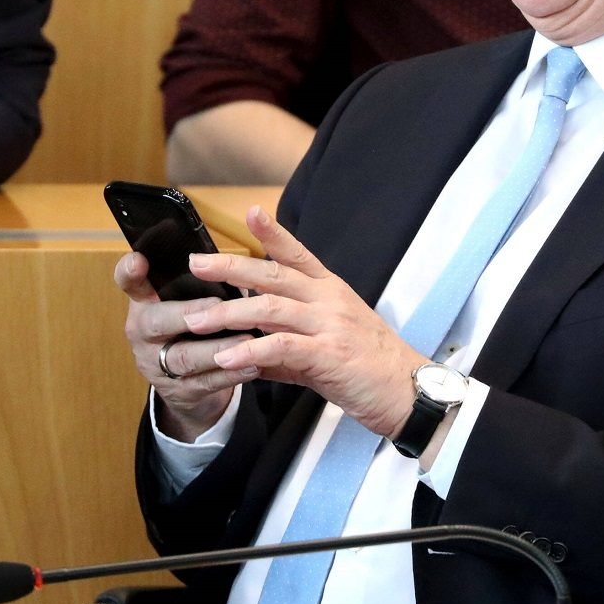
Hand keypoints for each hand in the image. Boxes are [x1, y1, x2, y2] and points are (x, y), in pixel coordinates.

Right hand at [115, 249, 257, 441]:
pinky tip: (253, 365)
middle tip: (217, 306)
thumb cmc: (192, 329)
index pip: (128, 283)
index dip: (130, 272)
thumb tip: (235, 266)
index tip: (140, 259)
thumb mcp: (185, 303)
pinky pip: (205, 383)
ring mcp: (157, 365)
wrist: (186, 386)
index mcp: (145, 304)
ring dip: (217, 348)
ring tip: (247, 339)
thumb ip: (199, 285)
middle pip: (155, 322)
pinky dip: (231, 374)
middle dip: (187, 313)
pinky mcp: (179, 392)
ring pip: (184, 357)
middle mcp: (144, 333)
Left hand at [184, 206, 426, 438]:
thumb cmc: (369, 366)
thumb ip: (286, 342)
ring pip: (271, 309)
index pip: (297, 254)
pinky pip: (282, 347)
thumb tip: (247, 349)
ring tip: (197, 321)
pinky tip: (226, 357)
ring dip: (229, 313)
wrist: (407, 391)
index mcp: (330, 290)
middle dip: (232, 267)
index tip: (250, 212)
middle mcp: (329, 300)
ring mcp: (330, 325)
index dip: (273, 233)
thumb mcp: (326, 345)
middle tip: (197, 262)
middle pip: (274, 274)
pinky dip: (250, 351)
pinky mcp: (329, 355)